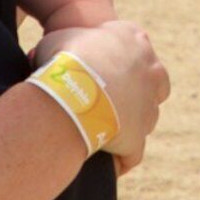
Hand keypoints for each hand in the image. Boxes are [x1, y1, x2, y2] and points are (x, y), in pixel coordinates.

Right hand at [39, 19, 167, 169]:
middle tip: (107, 98)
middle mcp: (151, 71)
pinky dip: (120, 158)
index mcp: (134, 39)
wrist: (73, 94)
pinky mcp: (138, 137)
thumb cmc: (63, 60)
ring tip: (102, 128)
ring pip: (146, 116)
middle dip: (136, 90)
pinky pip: (132, 152)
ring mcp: (148, 106)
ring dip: (129, 122)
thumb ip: (62, 43)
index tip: (96, 68)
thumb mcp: (56, 40)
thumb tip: (45, 55)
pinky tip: (102, 160)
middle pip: (154, 81)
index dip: (116, 59)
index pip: (135, 46)